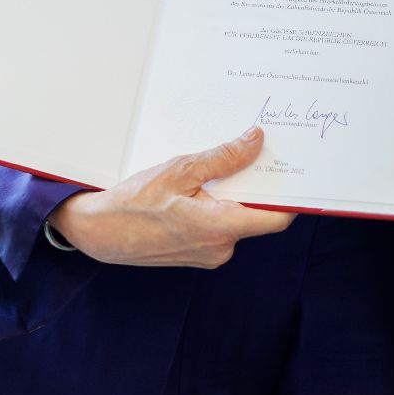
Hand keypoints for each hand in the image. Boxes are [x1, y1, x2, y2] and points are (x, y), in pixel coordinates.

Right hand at [48, 125, 294, 267]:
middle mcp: (221, 248)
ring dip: (233, 193)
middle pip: (256, 213)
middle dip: (256, 184)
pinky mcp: (196, 253)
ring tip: (218, 165)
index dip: (291, 195)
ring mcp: (208, 254)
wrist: (98, 233)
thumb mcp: (180, 170)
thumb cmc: (135, 202)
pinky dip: (218, 205)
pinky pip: (220, 226)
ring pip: (237, 218)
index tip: (295, 169)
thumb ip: (223, 158)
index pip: (276, 218)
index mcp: (221, 229)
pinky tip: (202, 185)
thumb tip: (256, 140)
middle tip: (256, 151)